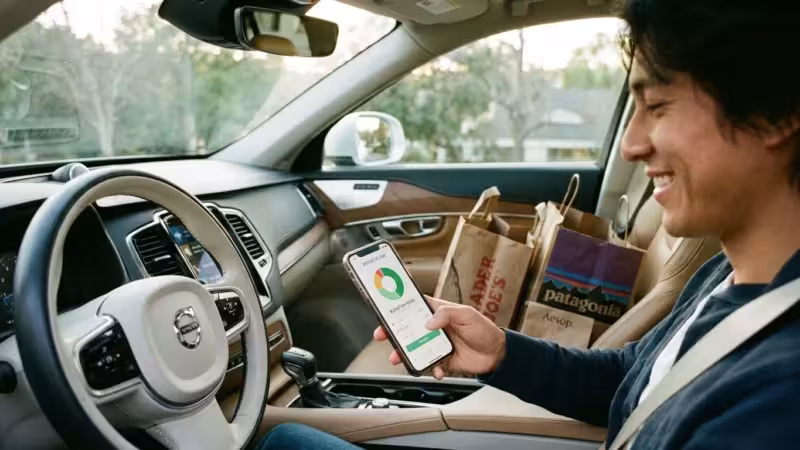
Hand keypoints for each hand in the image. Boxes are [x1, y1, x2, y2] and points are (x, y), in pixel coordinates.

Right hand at [373, 296, 505, 379]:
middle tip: (382, 336)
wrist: (497, 354)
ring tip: (399, 358)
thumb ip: (447, 314)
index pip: (413, 307)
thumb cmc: (484, 329)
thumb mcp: (467, 314)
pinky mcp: (441, 360)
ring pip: (413, 349)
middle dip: (392, 333)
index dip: (398, 308)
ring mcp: (436, 345)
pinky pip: (429, 366)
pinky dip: (430, 369)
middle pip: (407, 329)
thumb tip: (429, 322)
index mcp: (437, 312)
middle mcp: (433, 328)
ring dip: (404, 354)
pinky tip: (437, 370)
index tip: (385, 311)